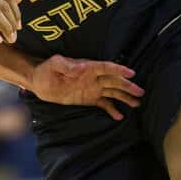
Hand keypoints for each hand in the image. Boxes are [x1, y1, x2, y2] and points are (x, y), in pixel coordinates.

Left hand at [30, 55, 144, 120]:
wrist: (39, 81)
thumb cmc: (46, 69)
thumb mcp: (54, 64)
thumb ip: (67, 65)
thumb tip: (82, 67)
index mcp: (87, 67)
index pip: (106, 68)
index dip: (118, 70)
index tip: (131, 73)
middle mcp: (92, 77)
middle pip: (113, 81)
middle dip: (127, 86)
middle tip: (140, 92)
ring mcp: (92, 88)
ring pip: (112, 92)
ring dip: (124, 97)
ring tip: (137, 103)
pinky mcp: (88, 98)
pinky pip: (103, 104)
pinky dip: (112, 109)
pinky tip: (120, 116)